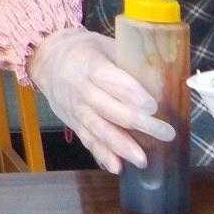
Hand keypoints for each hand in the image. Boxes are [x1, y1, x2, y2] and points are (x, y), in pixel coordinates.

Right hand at [27, 27, 175, 173]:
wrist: (45, 57)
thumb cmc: (86, 51)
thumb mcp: (106, 46)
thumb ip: (130, 63)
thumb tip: (168, 78)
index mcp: (90, 65)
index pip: (109, 78)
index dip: (130, 92)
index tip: (152, 105)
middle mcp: (81, 88)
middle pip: (109, 108)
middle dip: (138, 123)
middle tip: (166, 134)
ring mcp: (76, 108)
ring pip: (98, 128)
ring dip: (121, 146)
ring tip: (142, 160)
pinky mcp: (74, 123)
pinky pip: (88, 140)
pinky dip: (102, 154)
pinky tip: (117, 167)